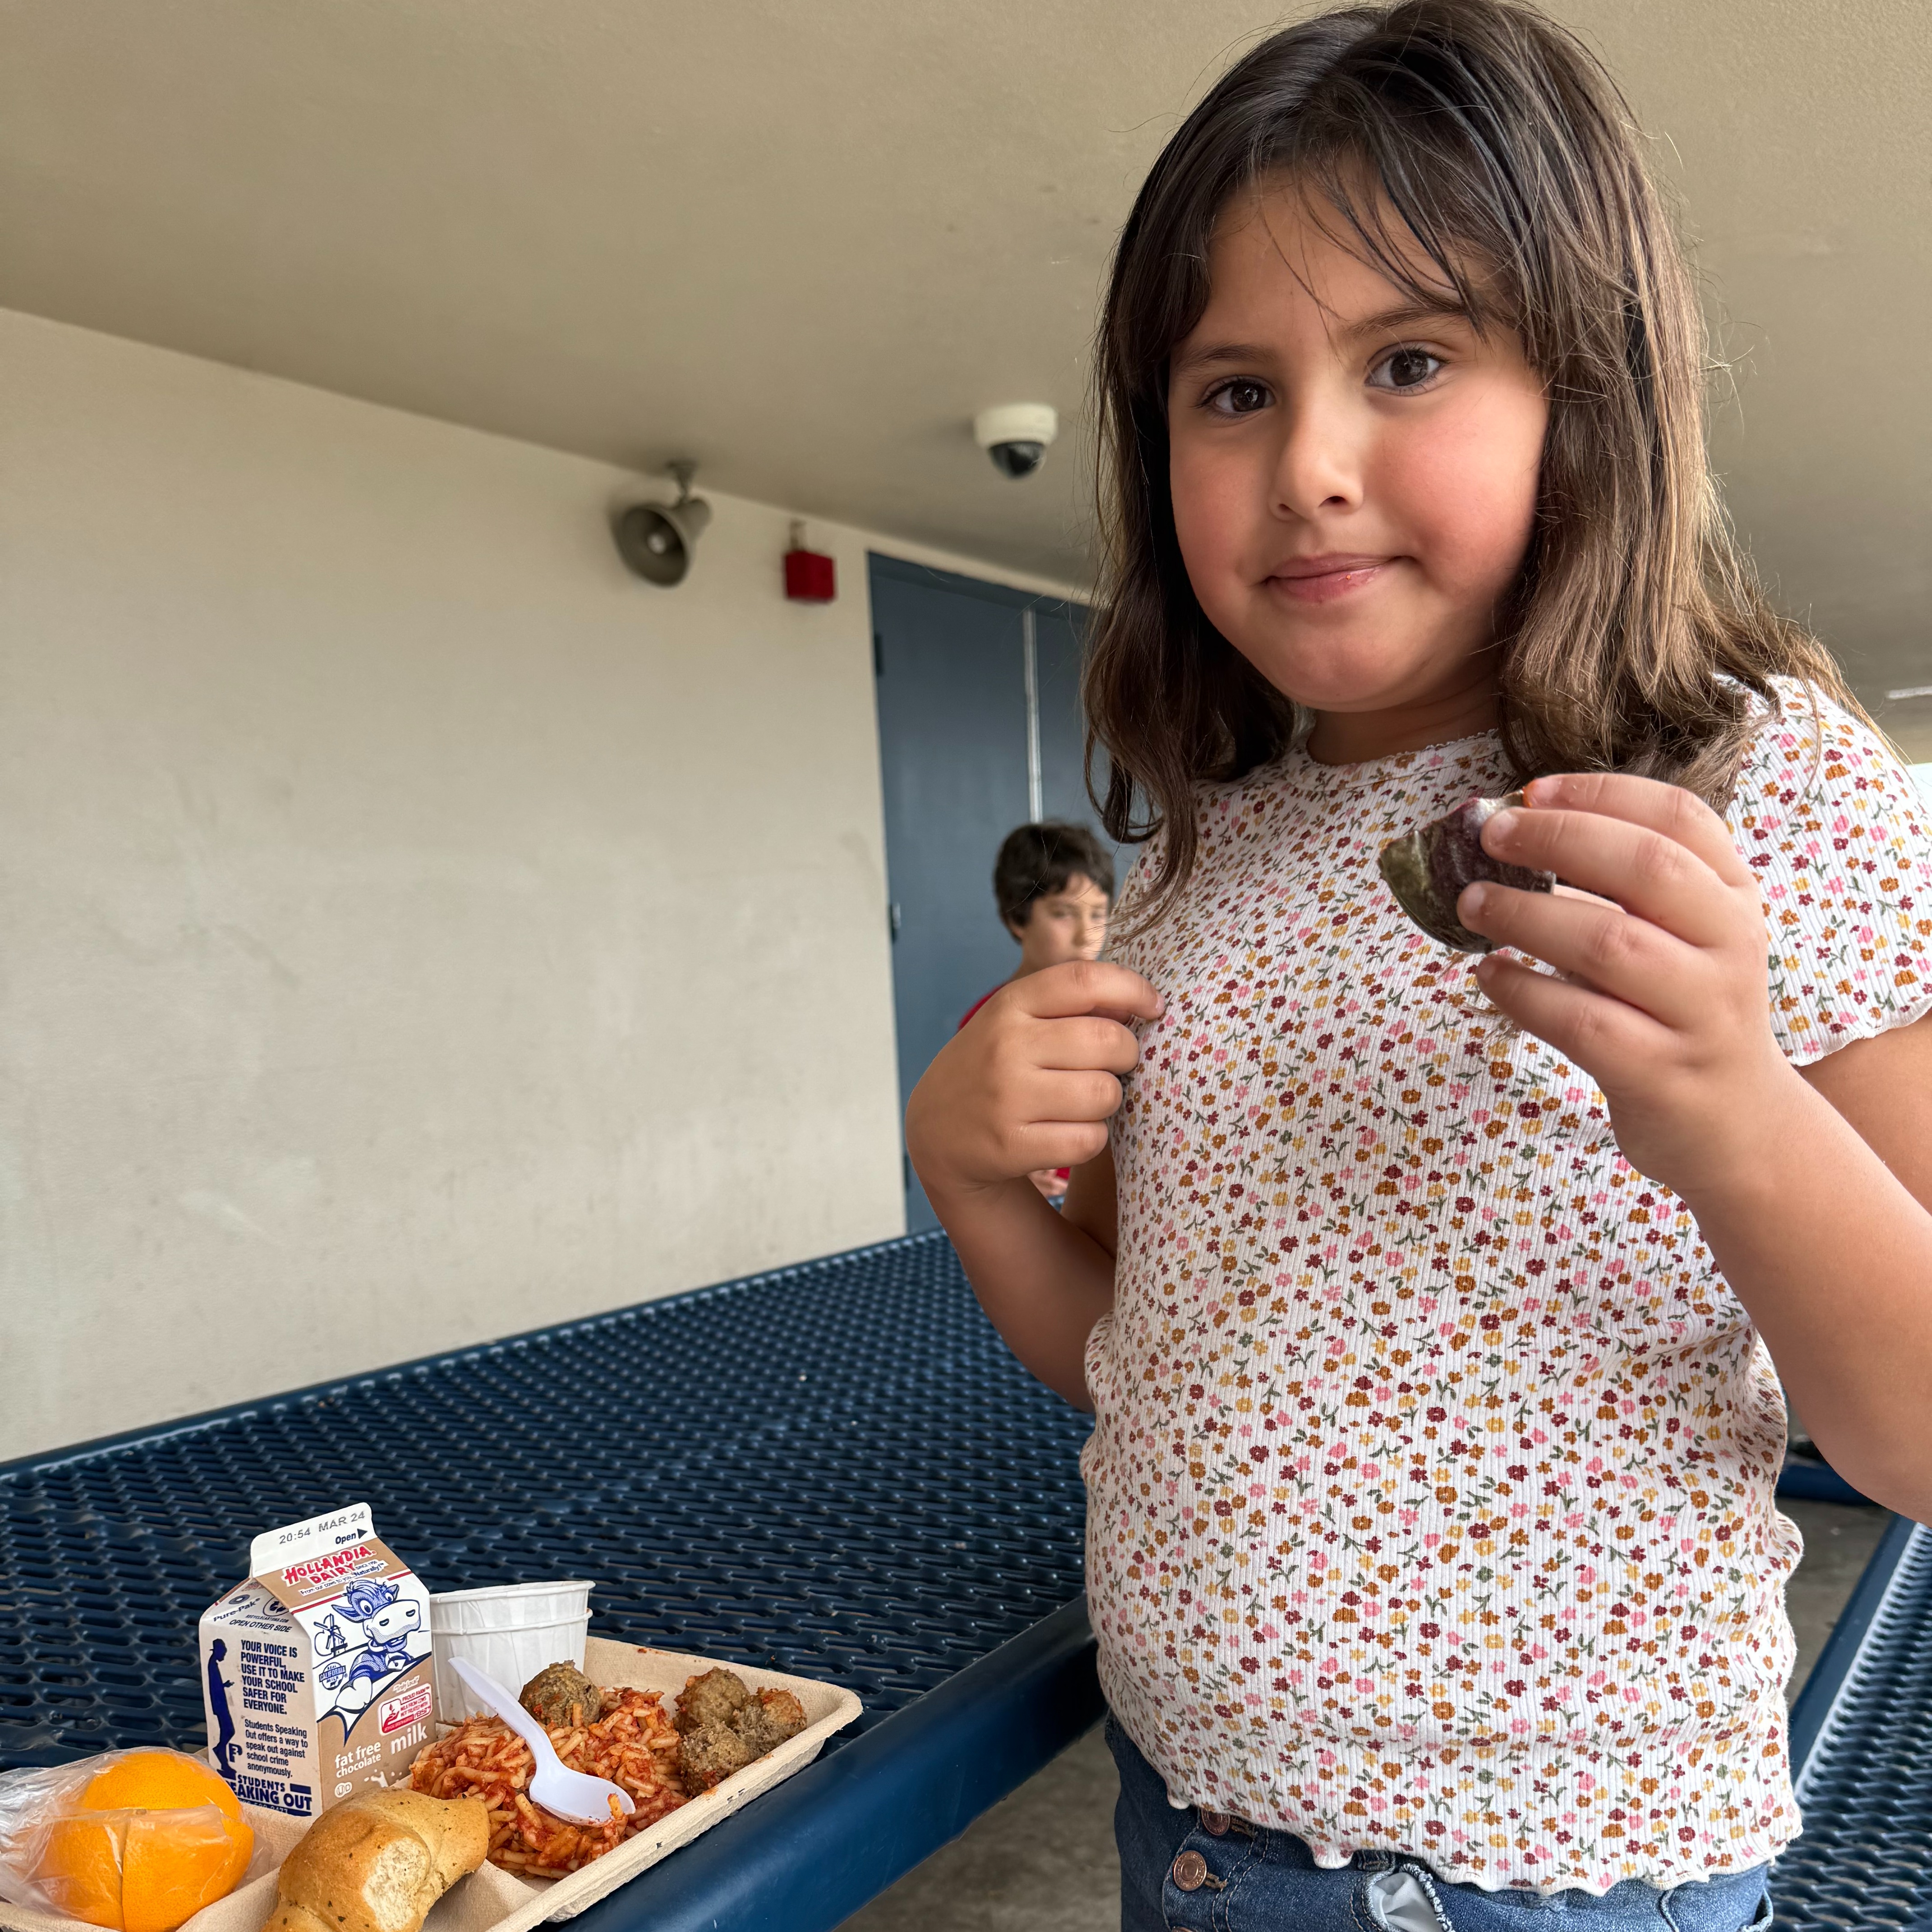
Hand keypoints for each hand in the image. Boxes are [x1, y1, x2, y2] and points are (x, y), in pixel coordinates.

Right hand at [907, 961, 1160, 1200]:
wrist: (936, 1132)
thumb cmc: (994, 1066)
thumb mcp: (1015, 1021)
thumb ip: (1068, 1006)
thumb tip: (1137, 1003)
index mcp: (1010, 1005)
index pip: (1084, 980)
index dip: (1133, 989)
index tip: (1155, 1007)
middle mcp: (1006, 1045)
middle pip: (1108, 1041)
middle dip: (1126, 1056)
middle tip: (1112, 1066)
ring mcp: (1006, 1097)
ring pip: (1105, 1094)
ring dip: (1108, 1101)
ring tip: (1084, 1102)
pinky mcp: (1011, 1145)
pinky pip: (1088, 1140)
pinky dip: (1090, 1139)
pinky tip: (1067, 1132)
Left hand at [1456, 772, 1804, 1195]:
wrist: (1736, 1123)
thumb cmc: (1681, 1009)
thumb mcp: (1682, 934)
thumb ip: (1623, 883)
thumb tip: (1516, 826)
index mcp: (1733, 896)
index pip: (1680, 818)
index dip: (1603, 793)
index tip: (1533, 789)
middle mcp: (1730, 946)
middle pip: (1648, 869)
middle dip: (1559, 841)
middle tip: (1490, 835)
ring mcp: (1701, 1013)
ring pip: (1610, 945)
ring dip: (1527, 915)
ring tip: (1472, 903)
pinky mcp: (1662, 1074)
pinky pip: (1583, 1022)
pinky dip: (1524, 993)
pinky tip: (1488, 975)